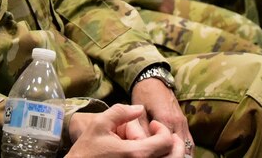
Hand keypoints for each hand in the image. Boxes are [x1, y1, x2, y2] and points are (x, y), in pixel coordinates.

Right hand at [66, 104, 187, 157]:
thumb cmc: (87, 150)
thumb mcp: (100, 124)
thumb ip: (121, 112)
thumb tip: (140, 108)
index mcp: (137, 154)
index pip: (166, 141)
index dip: (162, 129)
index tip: (153, 124)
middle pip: (173, 157)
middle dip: (172, 143)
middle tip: (164, 135)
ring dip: (168, 154)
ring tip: (160, 144)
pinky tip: (152, 153)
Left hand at [131, 78, 191, 149]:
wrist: (154, 79)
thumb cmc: (144, 94)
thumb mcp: (140, 111)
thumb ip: (143, 130)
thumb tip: (144, 146)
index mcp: (167, 120)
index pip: (167, 145)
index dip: (160, 152)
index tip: (153, 154)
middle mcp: (178, 123)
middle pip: (180, 147)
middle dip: (172, 154)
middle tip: (162, 156)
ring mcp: (183, 122)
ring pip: (188, 146)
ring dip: (180, 152)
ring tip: (170, 156)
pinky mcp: (184, 122)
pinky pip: (189, 141)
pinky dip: (185, 148)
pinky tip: (176, 153)